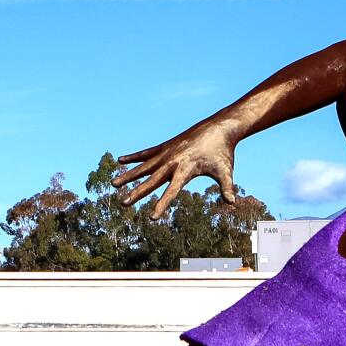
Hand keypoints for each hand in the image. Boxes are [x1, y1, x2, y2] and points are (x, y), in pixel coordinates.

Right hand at [111, 120, 238, 218]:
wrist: (219, 127)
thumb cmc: (223, 152)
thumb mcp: (225, 171)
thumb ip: (227, 187)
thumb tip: (232, 202)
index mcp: (186, 170)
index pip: (171, 191)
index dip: (161, 205)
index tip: (151, 218)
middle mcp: (173, 162)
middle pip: (152, 180)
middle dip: (137, 193)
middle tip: (123, 203)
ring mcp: (167, 153)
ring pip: (143, 166)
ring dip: (128, 175)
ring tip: (113, 184)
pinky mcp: (166, 146)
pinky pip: (146, 153)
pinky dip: (134, 157)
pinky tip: (120, 160)